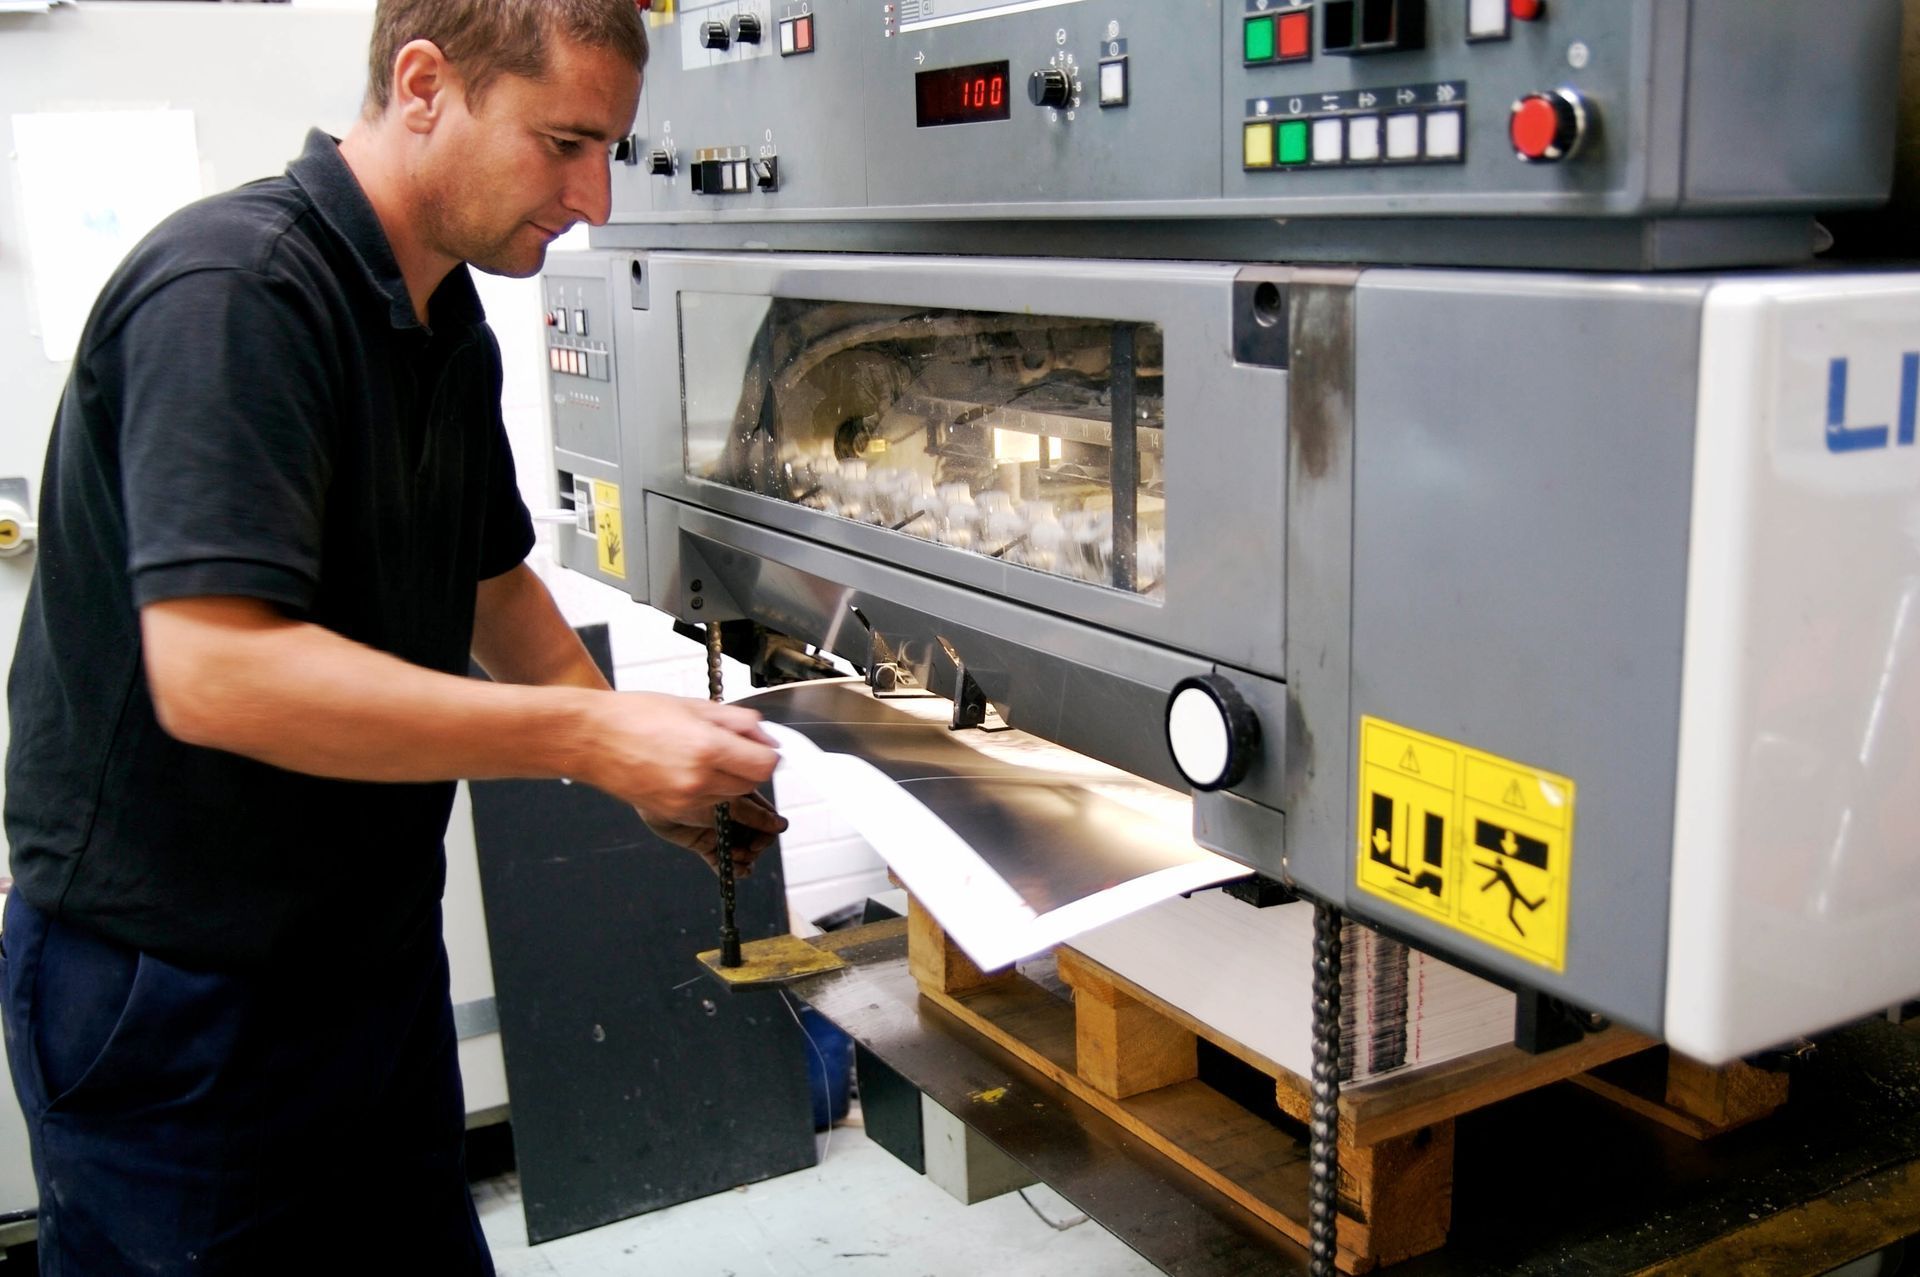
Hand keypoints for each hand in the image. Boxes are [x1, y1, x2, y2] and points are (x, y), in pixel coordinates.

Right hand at [577, 691, 781, 826]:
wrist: (591, 738)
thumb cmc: (634, 716)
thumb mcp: (693, 706)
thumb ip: (738, 722)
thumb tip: (767, 737)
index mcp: (707, 748)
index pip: (765, 765)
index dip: (769, 754)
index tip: (764, 747)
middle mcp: (699, 779)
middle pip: (752, 784)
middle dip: (749, 766)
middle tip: (730, 748)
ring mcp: (685, 801)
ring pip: (731, 797)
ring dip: (728, 780)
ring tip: (701, 757)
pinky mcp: (673, 814)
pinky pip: (708, 807)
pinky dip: (707, 792)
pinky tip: (686, 772)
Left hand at [642, 792, 786, 877]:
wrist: (654, 798)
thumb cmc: (688, 788)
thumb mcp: (727, 803)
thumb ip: (752, 815)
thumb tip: (779, 824)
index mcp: (743, 799)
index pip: (766, 820)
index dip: (766, 834)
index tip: (758, 843)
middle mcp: (735, 816)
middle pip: (757, 839)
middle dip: (754, 849)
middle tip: (745, 852)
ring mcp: (721, 831)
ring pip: (742, 853)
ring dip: (742, 860)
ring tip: (733, 859)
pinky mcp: (707, 845)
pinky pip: (722, 861)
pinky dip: (729, 870)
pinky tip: (733, 872)